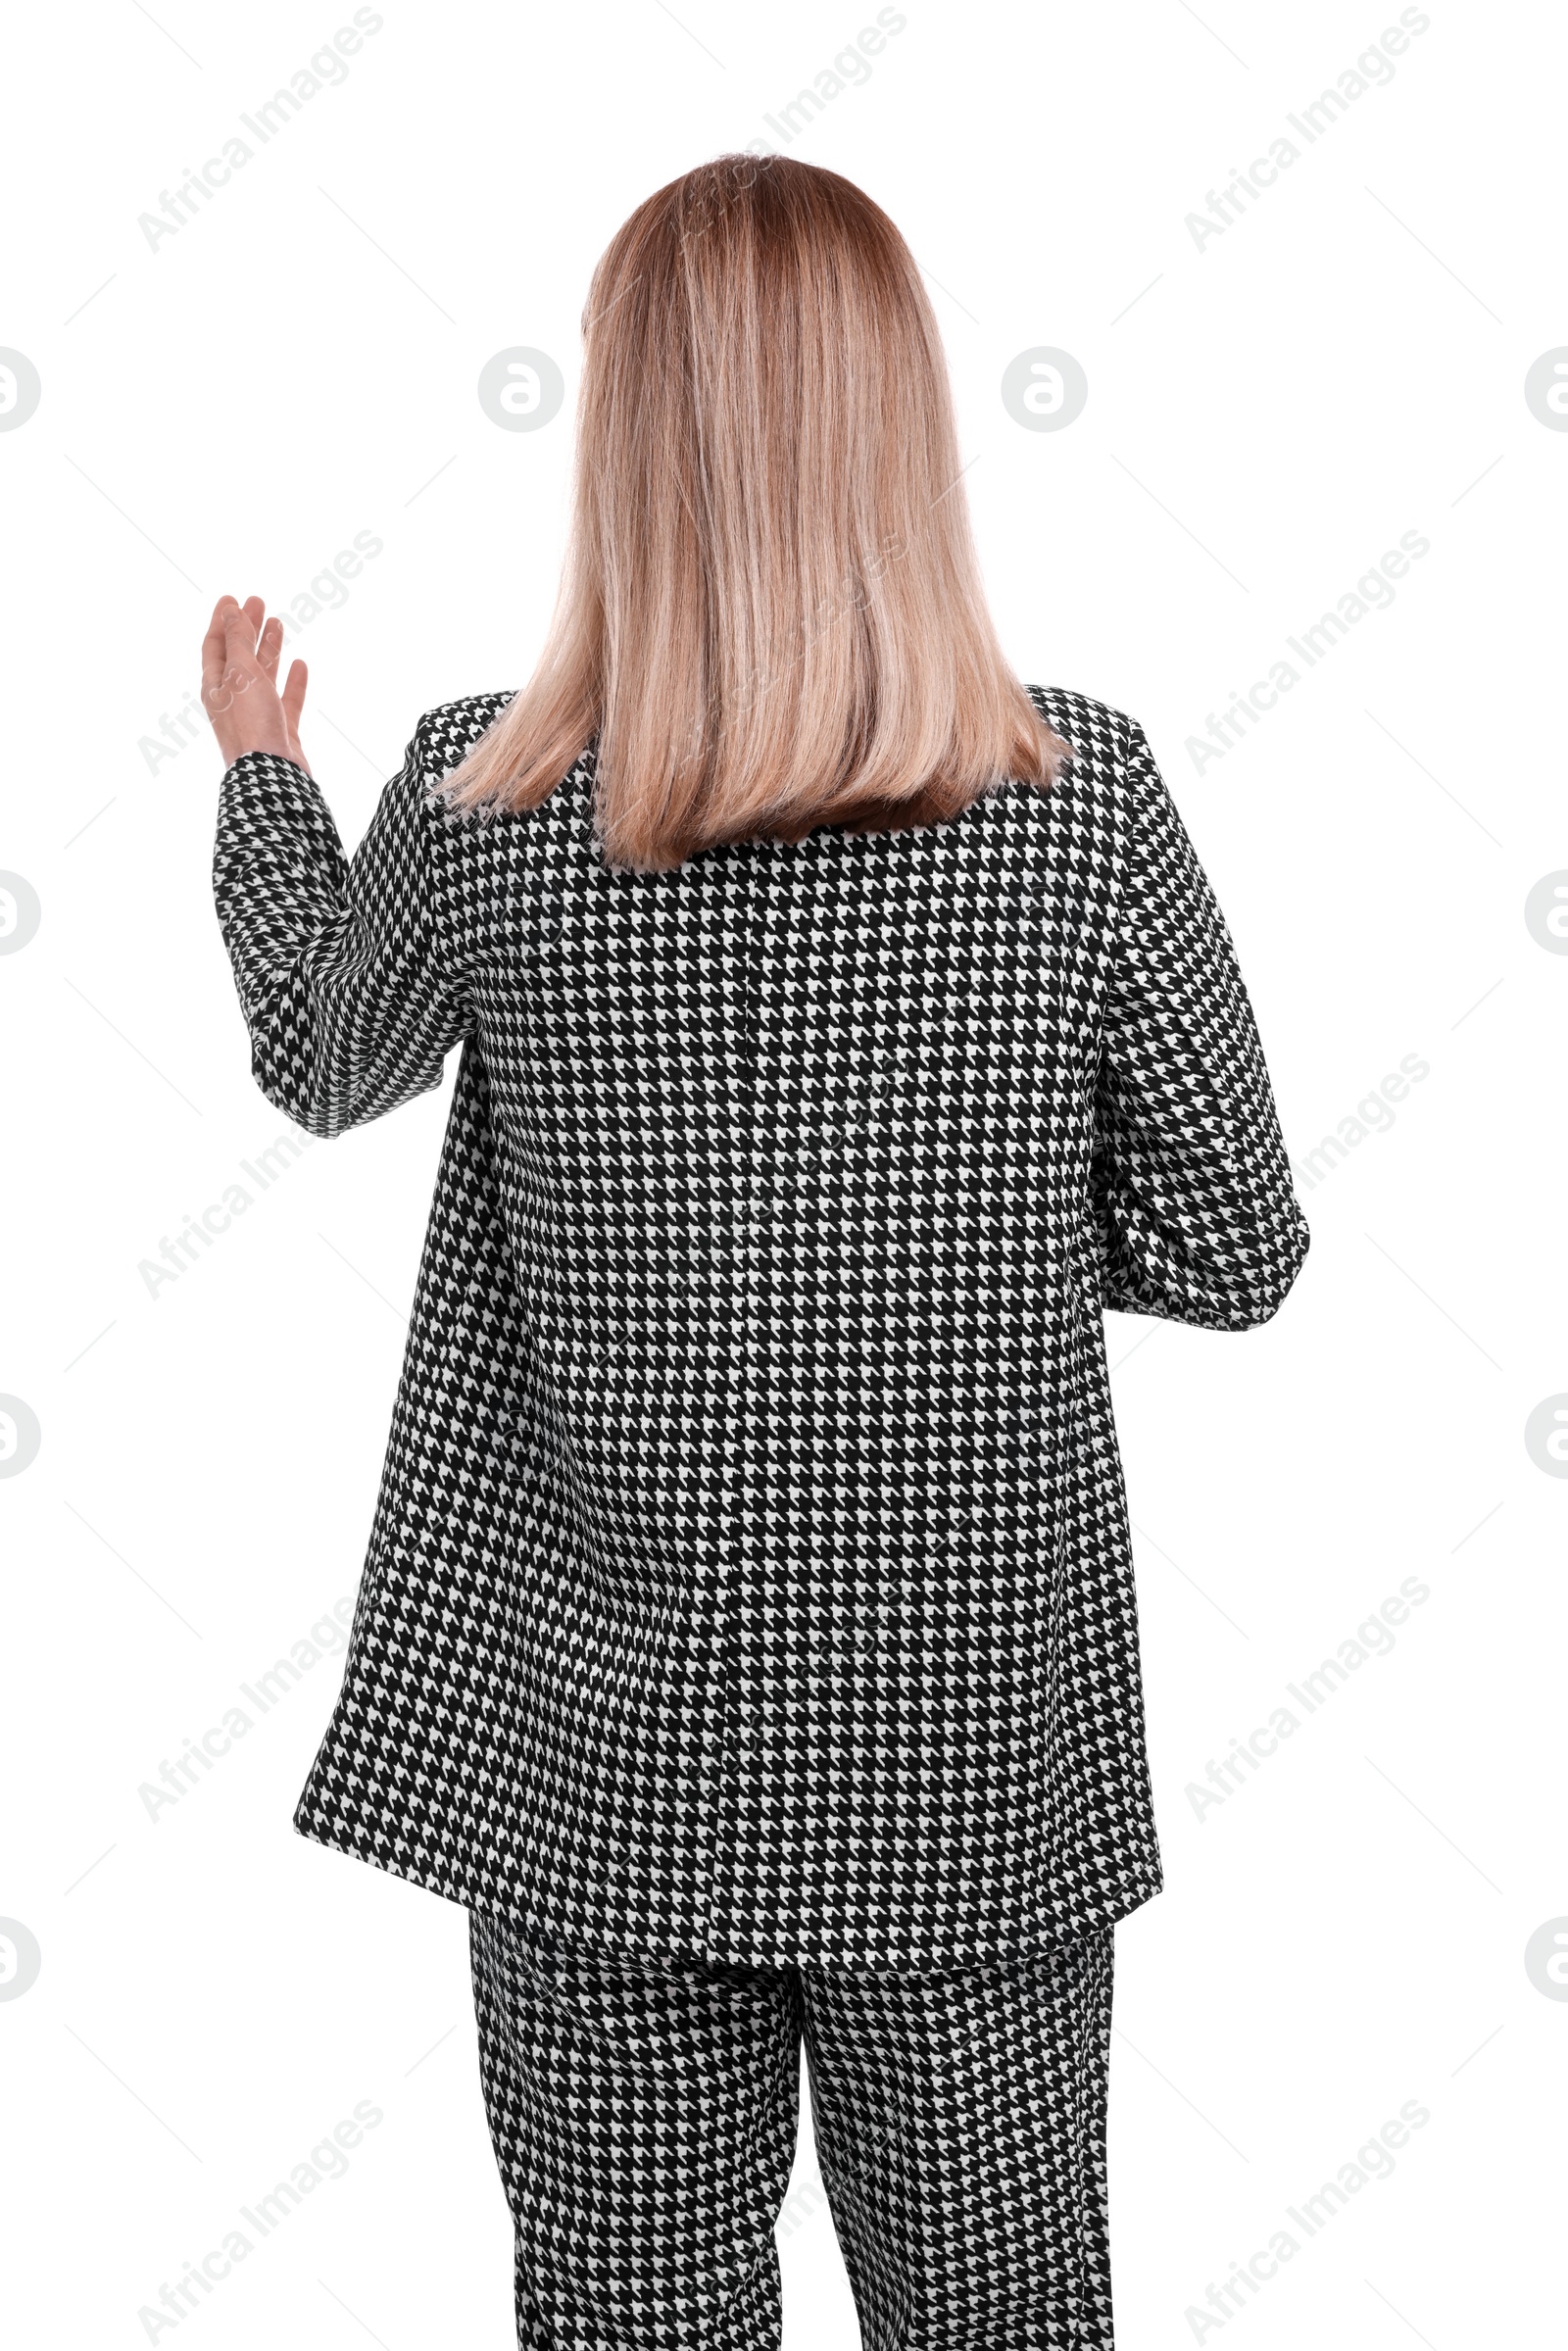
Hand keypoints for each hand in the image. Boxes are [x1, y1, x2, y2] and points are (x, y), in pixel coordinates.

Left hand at [201, 594, 311, 774]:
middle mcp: (233, 699)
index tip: (232, 598)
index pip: (215, 645)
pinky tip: (300, 664)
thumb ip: (238, 640)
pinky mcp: (280, 729)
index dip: (222, 621)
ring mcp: (257, 715)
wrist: (271, 775)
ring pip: (263, 674)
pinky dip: (292, 680)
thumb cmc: (251, 723)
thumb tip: (231, 610)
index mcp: (215, 686)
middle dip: (247, 628)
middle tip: (258, 603)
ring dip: (269, 648)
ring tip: (278, 623)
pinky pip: (286, 699)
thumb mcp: (241, 673)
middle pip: (239, 656)